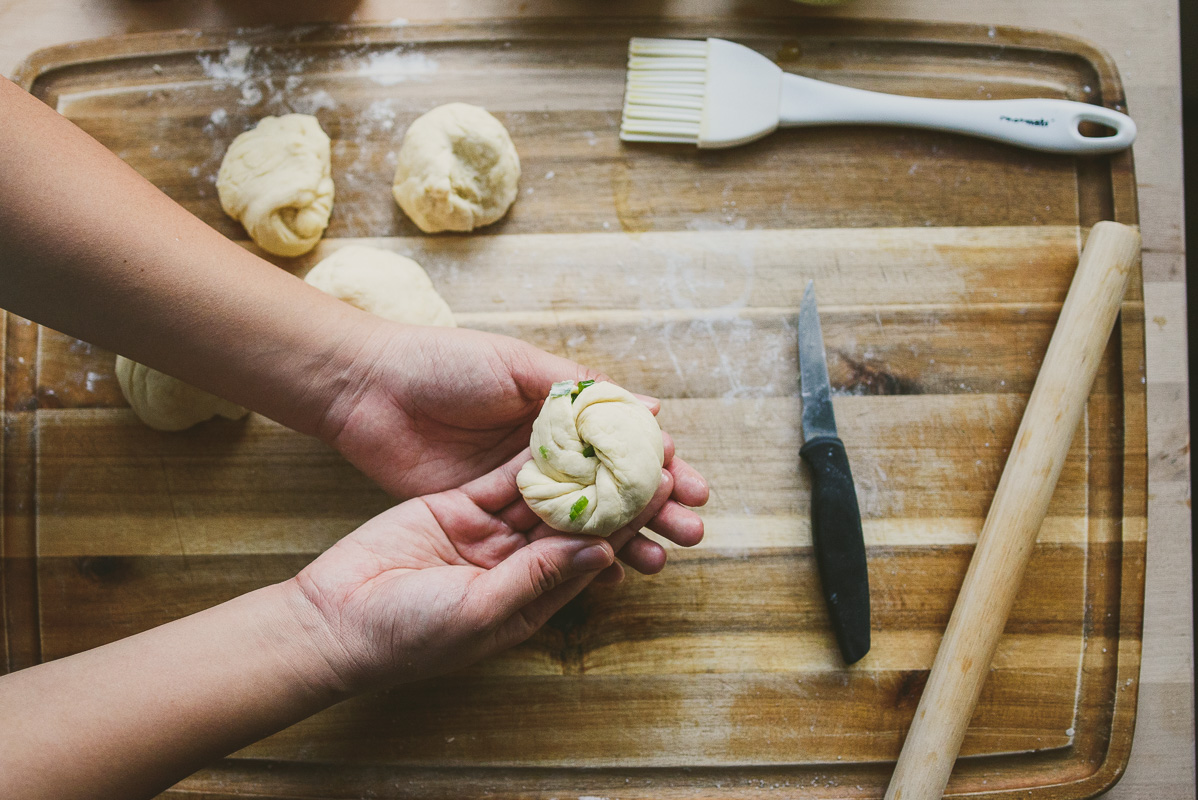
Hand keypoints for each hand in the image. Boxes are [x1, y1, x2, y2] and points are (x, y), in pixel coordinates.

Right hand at [288, 453, 682, 691]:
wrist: (333, 619)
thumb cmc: (407, 635)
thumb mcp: (478, 610)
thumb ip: (538, 577)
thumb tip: (601, 550)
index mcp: (531, 599)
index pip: (589, 553)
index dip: (626, 520)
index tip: (660, 488)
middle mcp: (516, 564)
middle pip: (573, 519)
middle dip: (609, 486)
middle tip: (647, 447)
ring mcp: (487, 534)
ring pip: (541, 493)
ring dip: (575, 464)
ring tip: (610, 429)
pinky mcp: (457, 507)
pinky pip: (500, 478)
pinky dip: (528, 455)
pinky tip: (558, 429)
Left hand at [320, 324, 707, 574]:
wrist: (369, 391)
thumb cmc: (444, 364)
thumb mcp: (517, 366)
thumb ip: (578, 391)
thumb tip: (651, 407)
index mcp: (555, 414)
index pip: (620, 445)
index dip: (658, 466)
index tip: (690, 485)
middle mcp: (543, 453)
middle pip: (610, 488)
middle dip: (653, 509)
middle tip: (691, 533)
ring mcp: (515, 487)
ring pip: (581, 520)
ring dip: (624, 539)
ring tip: (660, 560)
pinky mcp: (483, 515)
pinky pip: (538, 541)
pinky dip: (574, 556)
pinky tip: (609, 572)